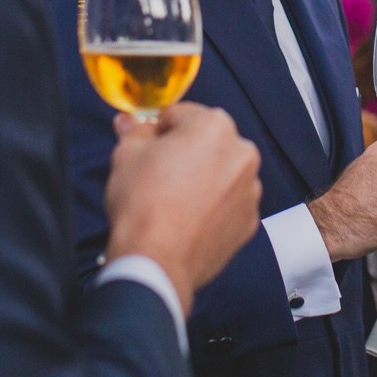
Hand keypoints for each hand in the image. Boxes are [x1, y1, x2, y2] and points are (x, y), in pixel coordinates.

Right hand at [104, 102, 261, 313]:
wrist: (156, 261)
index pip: (181, 115)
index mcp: (214, 126)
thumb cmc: (142, 203)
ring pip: (222, 173)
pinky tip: (189, 219)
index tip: (148, 147)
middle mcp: (242, 153)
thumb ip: (134, 131)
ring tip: (174, 201)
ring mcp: (250, 190)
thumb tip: (130, 122)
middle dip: (186, 153)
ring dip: (203, 179)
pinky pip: (229, 204)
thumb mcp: (126, 155)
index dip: (159, 130)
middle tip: (159, 175)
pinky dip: (213, 207)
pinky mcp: (249, 221)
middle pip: (208, 142)